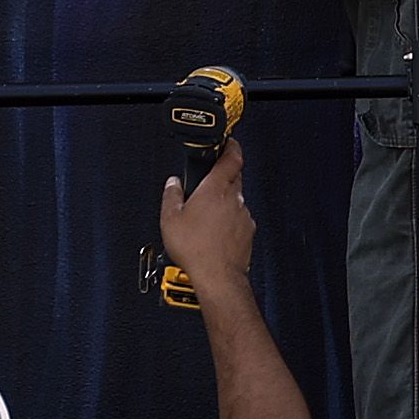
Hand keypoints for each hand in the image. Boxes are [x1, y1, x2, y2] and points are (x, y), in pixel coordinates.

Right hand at [159, 137, 256, 300]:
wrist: (217, 276)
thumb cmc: (196, 249)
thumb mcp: (170, 218)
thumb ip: (171, 195)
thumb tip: (173, 184)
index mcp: (216, 189)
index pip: (231, 157)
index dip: (231, 146)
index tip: (228, 143)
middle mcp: (235, 199)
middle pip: (233, 177)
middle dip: (222, 176)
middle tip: (207, 182)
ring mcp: (244, 215)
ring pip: (236, 200)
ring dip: (224, 202)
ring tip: (205, 216)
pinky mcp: (248, 231)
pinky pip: (238, 219)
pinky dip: (229, 220)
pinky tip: (214, 233)